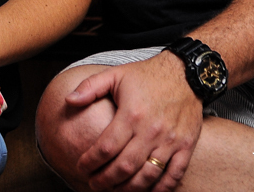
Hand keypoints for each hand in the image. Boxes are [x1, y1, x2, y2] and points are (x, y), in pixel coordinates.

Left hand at [67, 52, 201, 191]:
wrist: (185, 73)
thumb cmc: (146, 75)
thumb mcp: (115, 74)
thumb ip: (89, 87)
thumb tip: (68, 100)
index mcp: (131, 114)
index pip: (106, 147)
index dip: (90, 161)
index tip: (81, 167)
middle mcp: (151, 131)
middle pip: (124, 166)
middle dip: (105, 180)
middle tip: (93, 184)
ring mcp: (170, 141)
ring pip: (147, 175)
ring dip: (129, 188)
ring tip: (115, 190)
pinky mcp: (185, 146)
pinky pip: (174, 175)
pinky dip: (160, 189)